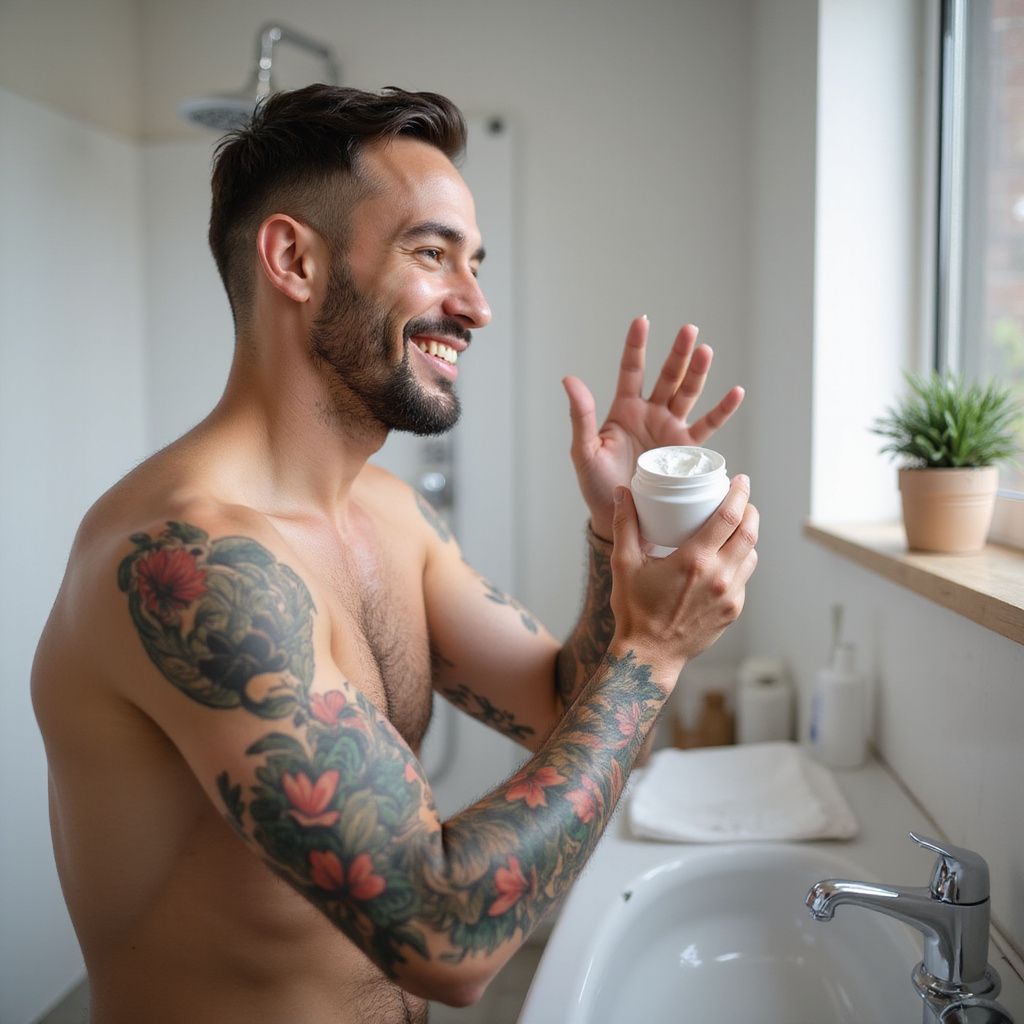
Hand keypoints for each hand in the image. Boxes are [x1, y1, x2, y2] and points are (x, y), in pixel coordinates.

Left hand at [563, 317, 743, 540]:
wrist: (621, 519)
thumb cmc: (597, 486)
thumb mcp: (583, 451)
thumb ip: (580, 416)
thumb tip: (569, 379)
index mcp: (624, 410)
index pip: (631, 370)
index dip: (636, 346)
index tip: (643, 321)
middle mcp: (650, 414)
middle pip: (667, 376)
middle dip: (678, 354)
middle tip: (689, 330)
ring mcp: (670, 430)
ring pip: (687, 394)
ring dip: (698, 373)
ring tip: (706, 351)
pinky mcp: (686, 450)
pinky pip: (708, 426)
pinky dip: (722, 410)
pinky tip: (736, 392)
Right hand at [607, 476, 757, 687]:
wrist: (649, 655)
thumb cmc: (635, 610)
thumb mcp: (624, 563)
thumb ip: (625, 524)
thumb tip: (622, 493)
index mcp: (694, 560)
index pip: (729, 517)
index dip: (739, 494)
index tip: (740, 481)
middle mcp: (718, 576)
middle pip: (749, 533)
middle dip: (750, 511)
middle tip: (742, 500)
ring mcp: (730, 596)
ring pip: (751, 556)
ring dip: (747, 537)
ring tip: (736, 527)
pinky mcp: (733, 611)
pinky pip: (744, 579)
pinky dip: (739, 563)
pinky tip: (726, 559)